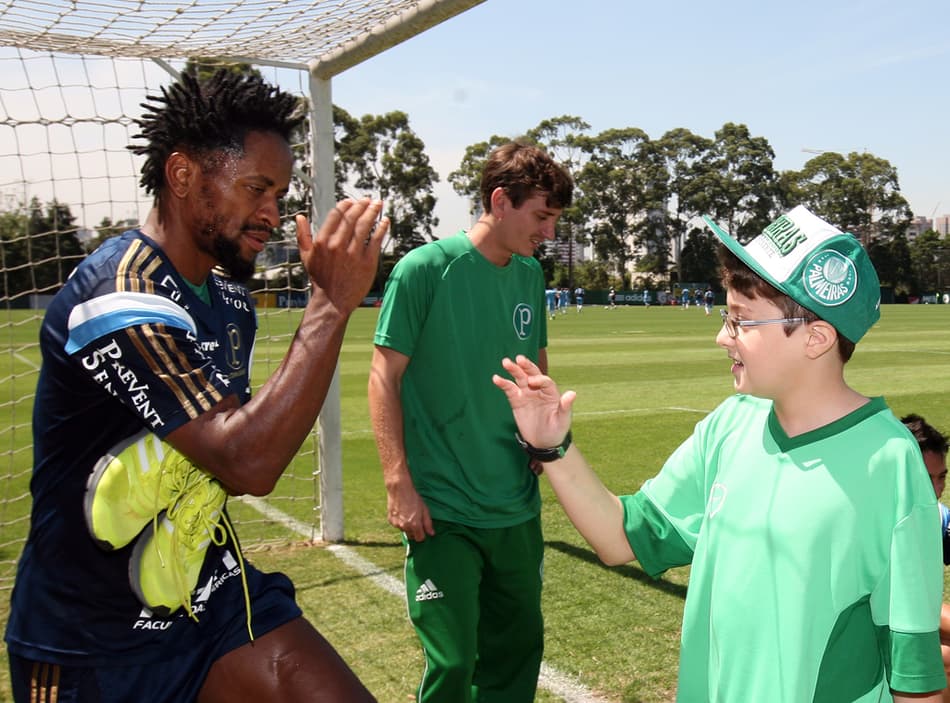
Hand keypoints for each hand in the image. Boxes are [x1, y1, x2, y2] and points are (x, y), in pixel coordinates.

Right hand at [295, 199, 388, 315]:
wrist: (333, 302)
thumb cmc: (320, 279)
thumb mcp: (306, 257)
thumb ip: (302, 235)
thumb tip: (299, 216)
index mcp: (322, 242)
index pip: (336, 215)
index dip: (346, 205)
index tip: (353, 201)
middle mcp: (337, 246)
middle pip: (352, 217)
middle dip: (362, 205)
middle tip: (369, 200)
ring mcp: (353, 254)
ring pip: (365, 226)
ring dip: (373, 212)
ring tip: (378, 204)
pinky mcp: (367, 262)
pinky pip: (376, 240)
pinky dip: (382, 228)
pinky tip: (385, 221)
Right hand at [386, 478, 434, 541]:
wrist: (399, 489)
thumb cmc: (414, 498)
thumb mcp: (424, 510)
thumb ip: (428, 523)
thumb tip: (431, 534)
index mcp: (415, 525)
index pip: (420, 538)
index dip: (422, 534)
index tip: (422, 528)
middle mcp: (405, 527)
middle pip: (411, 536)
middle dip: (414, 531)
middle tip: (415, 520)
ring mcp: (396, 524)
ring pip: (404, 530)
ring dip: (406, 526)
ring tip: (408, 514)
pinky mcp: (390, 520)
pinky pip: (397, 525)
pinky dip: (399, 522)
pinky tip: (401, 512)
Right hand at [492, 355, 574, 448]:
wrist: (543, 443)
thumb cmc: (556, 430)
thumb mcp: (563, 420)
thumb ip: (565, 406)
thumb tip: (572, 393)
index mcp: (551, 393)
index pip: (545, 381)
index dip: (539, 379)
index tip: (532, 383)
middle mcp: (539, 390)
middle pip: (532, 374)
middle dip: (526, 366)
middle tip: (519, 359)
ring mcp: (527, 394)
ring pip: (520, 378)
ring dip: (513, 370)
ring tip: (506, 362)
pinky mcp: (517, 401)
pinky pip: (510, 390)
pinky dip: (503, 383)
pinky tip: (496, 378)